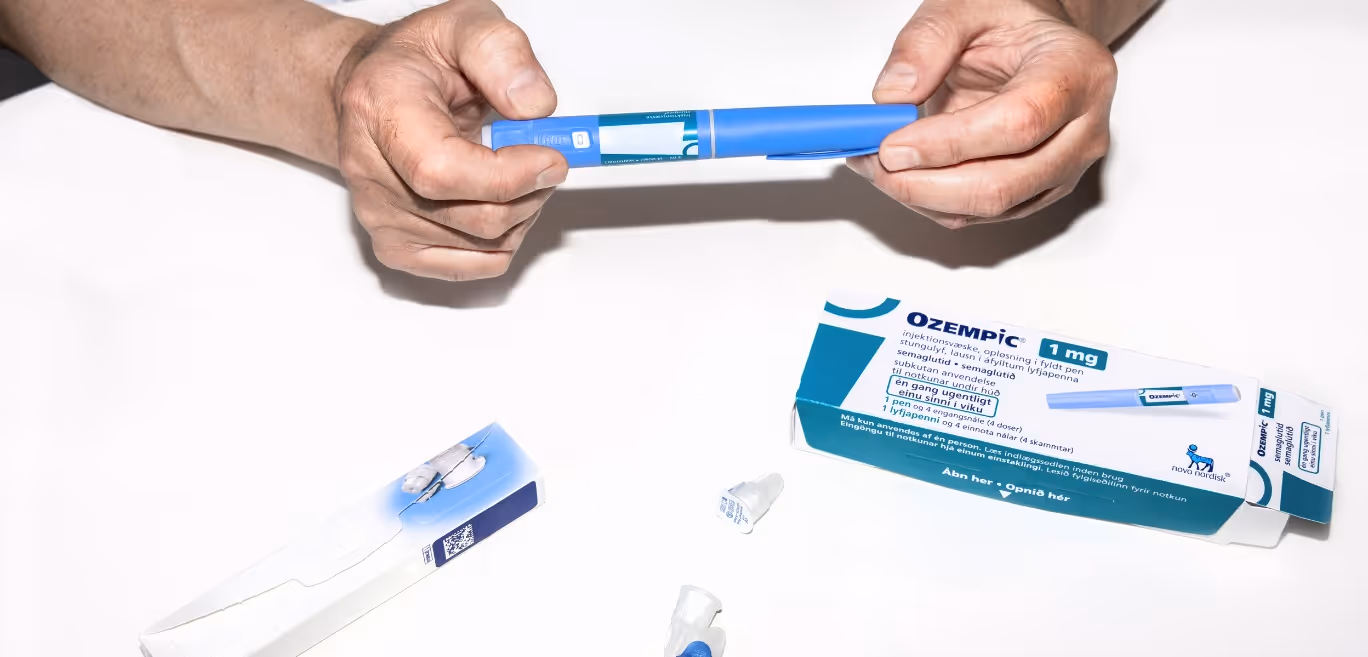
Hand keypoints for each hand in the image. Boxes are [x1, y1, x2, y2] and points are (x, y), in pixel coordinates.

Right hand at [333, 0, 567, 280]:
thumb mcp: (463, 25)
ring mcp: (378, 217)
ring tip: (516, 170)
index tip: (552, 158)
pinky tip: (499, 200)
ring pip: (483, 245)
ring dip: (523, 212)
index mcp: (380, 109)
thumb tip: (534, 106)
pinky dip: (504, 239)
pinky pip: (475, 265)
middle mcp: (369, 171)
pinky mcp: (396, 249)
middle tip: (544, 157)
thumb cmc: (416, 62)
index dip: (508, 176)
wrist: (372, 92)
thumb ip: (501, 52)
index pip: (442, 171)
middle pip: (473, 216)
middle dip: (531, 191)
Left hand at [847, 0, 1116, 228]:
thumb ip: (926, 41)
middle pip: (1004, 184)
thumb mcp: (965, 4)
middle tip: (874, 164)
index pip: (1018, 123)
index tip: (892, 145)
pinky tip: (902, 175)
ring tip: (876, 166)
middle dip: (926, 184)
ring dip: (922, 197)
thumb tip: (892, 95)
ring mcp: (1064, 169)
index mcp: (1077, 72)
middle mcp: (1082, 130)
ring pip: (990, 208)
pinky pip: (980, 216)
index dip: (949, 143)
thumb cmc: (1011, 21)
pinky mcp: (1037, 192)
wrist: (1037, 42)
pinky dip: (932, 203)